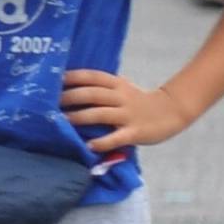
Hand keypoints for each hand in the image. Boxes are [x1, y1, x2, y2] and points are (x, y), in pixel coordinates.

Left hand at [61, 68, 191, 152]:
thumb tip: (70, 84)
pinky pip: (116, 137)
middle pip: (92, 94)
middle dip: (70, 97)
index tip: (53, 79)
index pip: (92, 76)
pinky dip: (102, 142)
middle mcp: (121, 97)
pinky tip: (89, 146)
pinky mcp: (135, 132)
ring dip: (80, 117)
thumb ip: (102, 86)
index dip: (73, 77)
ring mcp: (128, 114)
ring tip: (63, 121)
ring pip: (101, 114)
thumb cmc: (138, 100)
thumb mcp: (122, 87)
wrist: (172, 111)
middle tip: (51, 103)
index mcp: (117, 84)